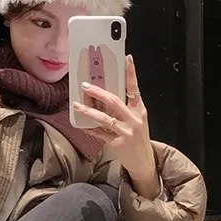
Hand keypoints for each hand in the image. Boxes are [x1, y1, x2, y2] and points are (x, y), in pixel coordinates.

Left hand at [73, 55, 158, 196]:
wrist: (144, 162)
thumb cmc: (137, 138)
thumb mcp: (137, 120)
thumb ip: (124, 109)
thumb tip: (104, 96)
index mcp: (140, 110)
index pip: (135, 88)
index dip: (131, 72)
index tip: (127, 58)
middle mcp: (134, 119)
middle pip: (114, 101)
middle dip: (98, 92)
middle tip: (86, 86)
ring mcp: (126, 132)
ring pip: (104, 118)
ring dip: (88, 111)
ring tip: (77, 105)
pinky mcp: (117, 143)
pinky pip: (100, 133)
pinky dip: (90, 129)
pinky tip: (82, 125)